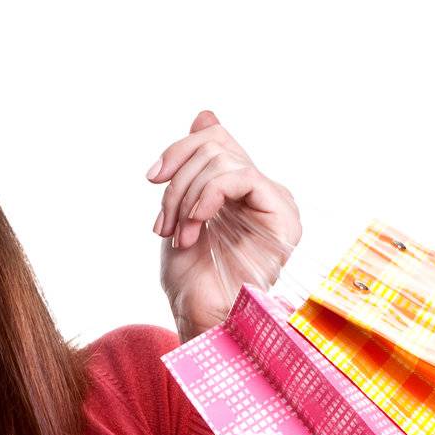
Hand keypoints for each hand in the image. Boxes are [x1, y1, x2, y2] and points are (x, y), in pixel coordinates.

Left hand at [147, 108, 301, 336]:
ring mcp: (276, 204)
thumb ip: (194, 167)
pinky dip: (207, 197)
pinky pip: (241, 177)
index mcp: (243, 190)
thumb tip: (205, 112)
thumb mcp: (182, 212)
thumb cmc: (191, 280)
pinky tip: (194, 227)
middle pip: (216, 145)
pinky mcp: (282, 216)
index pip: (216, 140)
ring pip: (223, 160)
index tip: (151, 178)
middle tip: (164, 224)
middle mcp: (264, 192)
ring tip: (178, 235)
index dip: (179, 150)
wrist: (199, 321)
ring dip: (187, 197)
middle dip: (178, 182)